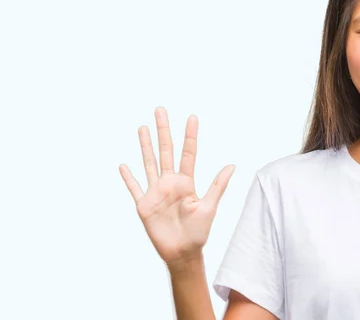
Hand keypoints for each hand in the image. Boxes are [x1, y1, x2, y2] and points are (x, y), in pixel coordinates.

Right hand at [119, 107, 234, 265]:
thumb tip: (232, 165)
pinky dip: (128, 177)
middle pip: (166, 151)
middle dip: (163, 130)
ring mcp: (156, 192)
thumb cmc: (199, 232)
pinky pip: (134, 187)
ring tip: (143, 127)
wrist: (182, 252)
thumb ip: (217, 185)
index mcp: (186, 182)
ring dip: (145, 145)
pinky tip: (124, 165)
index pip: (188, 153)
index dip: (190, 135)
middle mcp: (170, 183)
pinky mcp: (143, 204)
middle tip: (160, 109)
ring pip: (149, 163)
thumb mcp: (209, 207)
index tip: (192, 117)